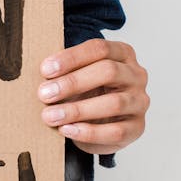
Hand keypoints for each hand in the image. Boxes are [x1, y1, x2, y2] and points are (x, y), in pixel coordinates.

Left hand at [37, 38, 148, 154]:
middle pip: (109, 71)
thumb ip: (63, 71)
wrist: (100, 122)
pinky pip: (115, 131)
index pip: (100, 49)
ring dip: (77, 110)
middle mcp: (136, 75)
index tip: (45, 69)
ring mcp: (139, 101)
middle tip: (44, 94)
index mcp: (122, 53)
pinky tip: (67, 130)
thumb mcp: (77, 74)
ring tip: (50, 116)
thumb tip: (41, 72)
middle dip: (73, 82)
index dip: (71, 58)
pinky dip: (88, 132)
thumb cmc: (87, 91)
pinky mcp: (137, 128)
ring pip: (114, 102)